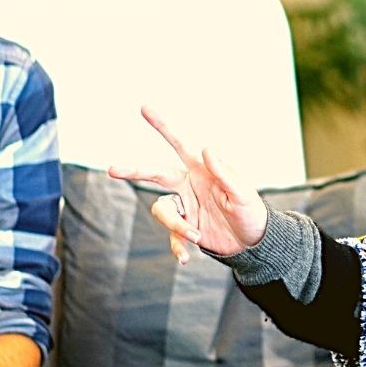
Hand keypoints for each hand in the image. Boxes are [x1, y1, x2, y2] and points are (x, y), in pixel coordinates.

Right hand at [110, 106, 267, 260]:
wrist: (252, 241)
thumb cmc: (251, 211)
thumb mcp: (242, 194)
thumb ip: (225, 173)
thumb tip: (207, 149)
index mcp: (202, 170)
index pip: (180, 144)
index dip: (163, 126)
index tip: (145, 108)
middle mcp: (188, 185)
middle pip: (155, 173)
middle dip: (134, 170)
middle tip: (112, 169)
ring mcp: (184, 207)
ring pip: (162, 211)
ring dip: (175, 225)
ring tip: (196, 236)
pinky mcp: (184, 228)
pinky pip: (171, 237)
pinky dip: (177, 247)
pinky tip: (186, 257)